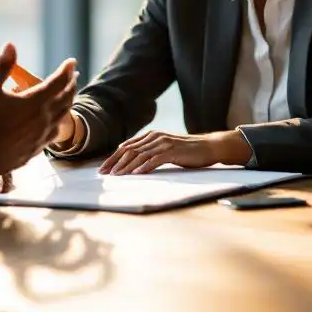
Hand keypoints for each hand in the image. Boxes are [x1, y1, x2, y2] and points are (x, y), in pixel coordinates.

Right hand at [0, 43, 76, 183]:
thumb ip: (2, 66)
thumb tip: (11, 45)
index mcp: (35, 101)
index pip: (58, 82)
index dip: (66, 70)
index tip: (71, 62)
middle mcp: (43, 119)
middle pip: (65, 99)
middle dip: (71, 85)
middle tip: (73, 77)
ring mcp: (41, 136)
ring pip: (62, 117)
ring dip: (68, 103)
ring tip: (68, 97)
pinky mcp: (36, 149)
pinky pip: (53, 134)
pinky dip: (58, 123)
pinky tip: (54, 124)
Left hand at [99, 129, 251, 174]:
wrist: (208, 146)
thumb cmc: (186, 151)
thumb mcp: (164, 149)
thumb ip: (150, 152)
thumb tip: (133, 162)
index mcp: (150, 136)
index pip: (127, 146)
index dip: (113, 157)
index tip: (103, 168)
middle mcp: (154, 137)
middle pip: (129, 149)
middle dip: (114, 162)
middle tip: (103, 173)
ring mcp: (163, 143)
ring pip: (140, 154)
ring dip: (126, 166)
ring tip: (116, 175)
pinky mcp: (172, 151)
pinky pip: (155, 159)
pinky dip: (145, 167)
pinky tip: (137, 174)